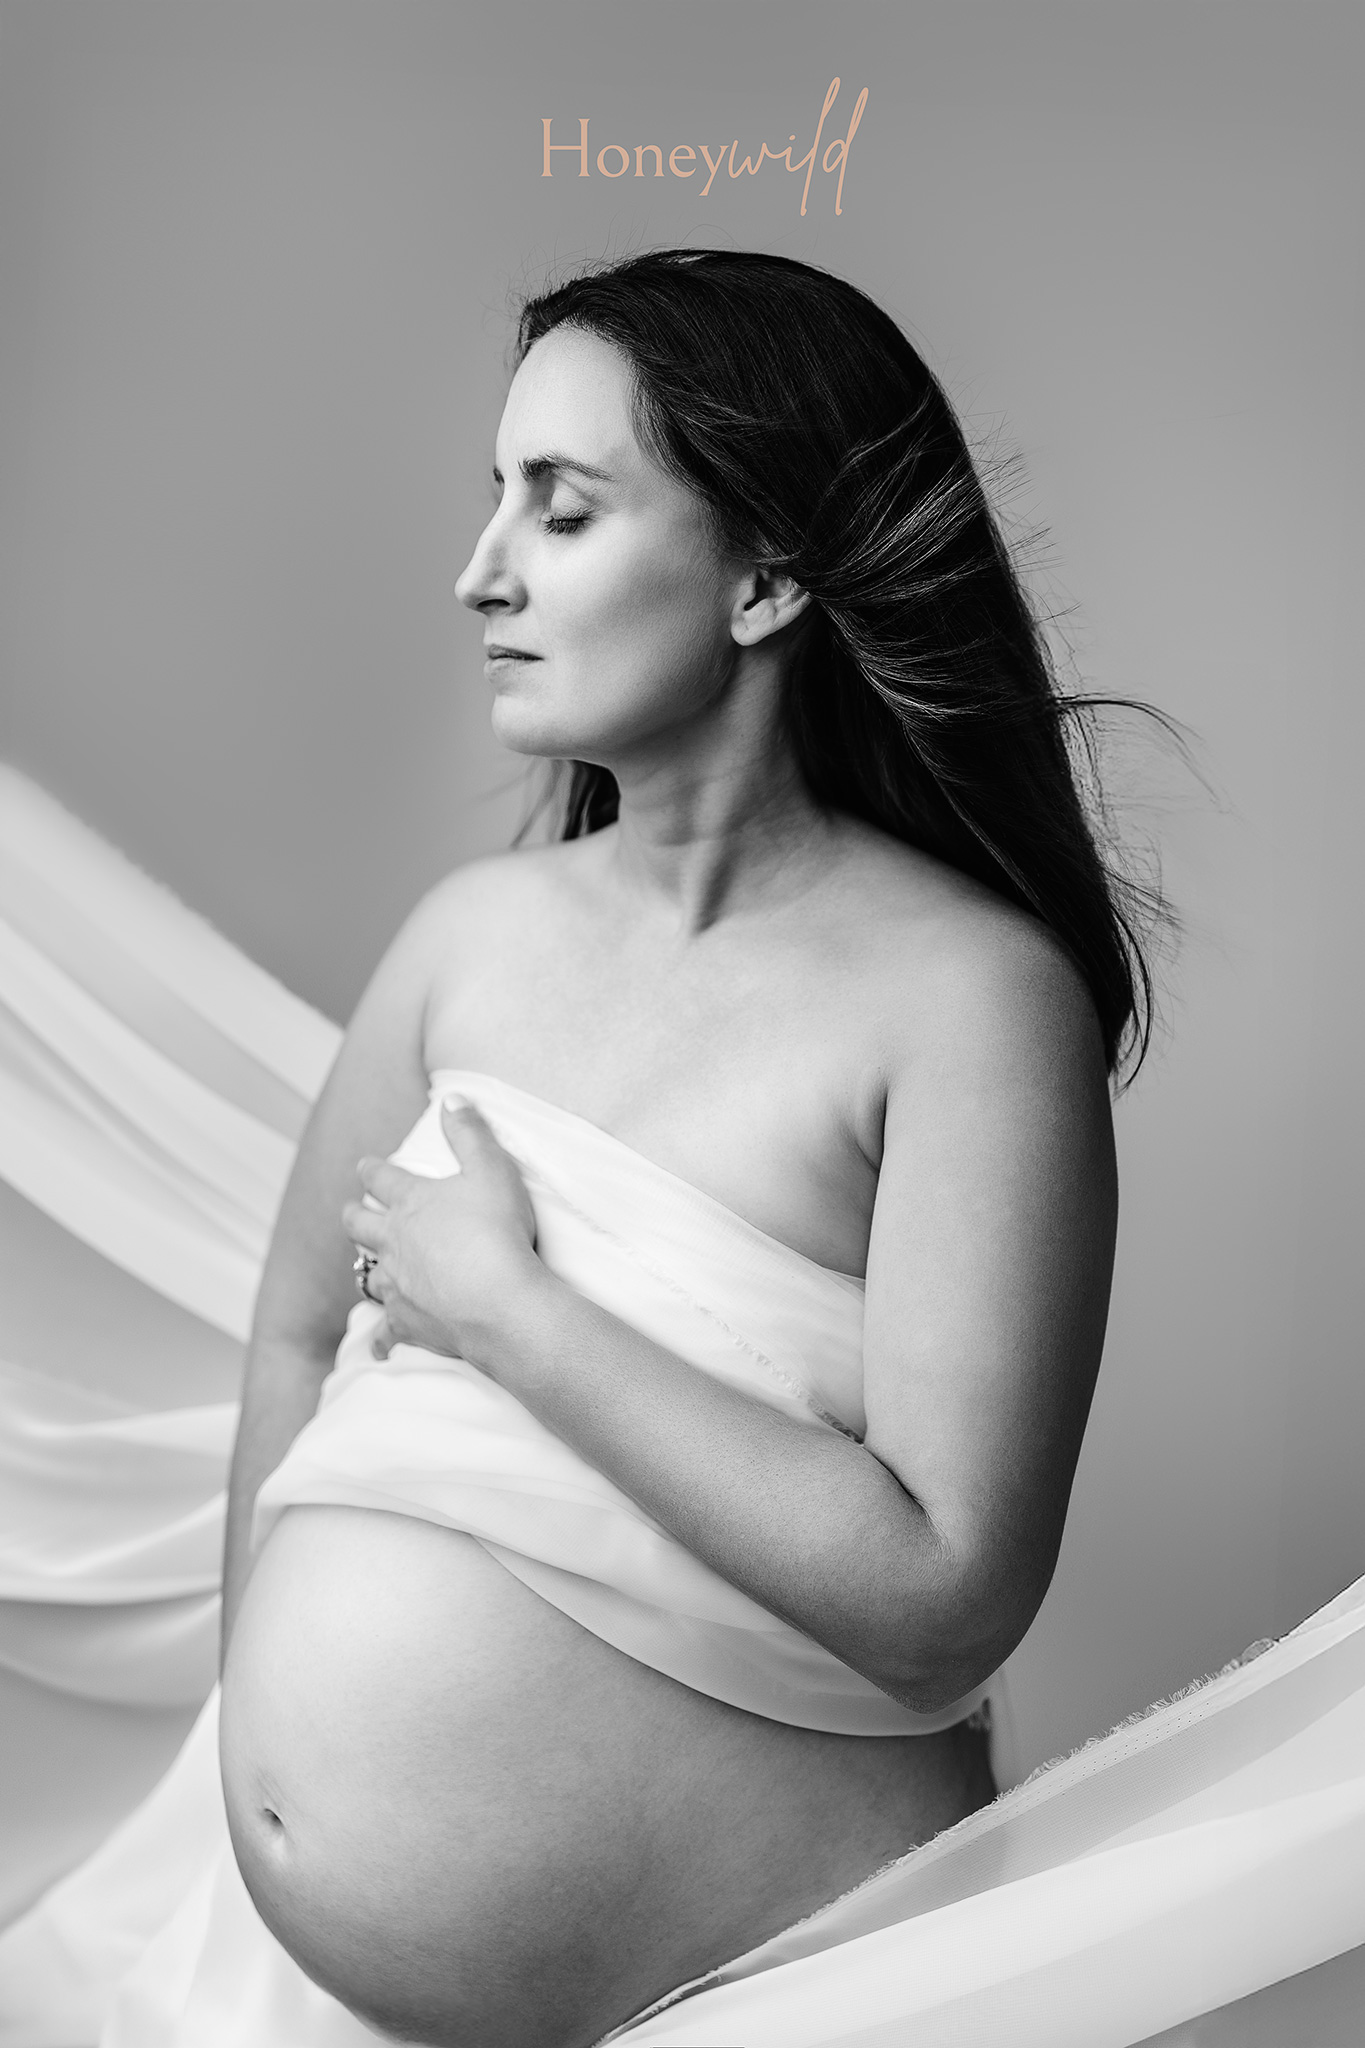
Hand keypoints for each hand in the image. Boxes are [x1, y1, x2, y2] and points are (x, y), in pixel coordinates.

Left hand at [341, 1098, 540, 1364]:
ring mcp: (397, 1284)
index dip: (373, 1168)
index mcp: (412, 1203)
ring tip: (370, 1268)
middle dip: (354, 1214)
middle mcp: (394, 1242)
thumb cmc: (498, 1233)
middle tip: (350, 1211)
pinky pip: (386, 1332)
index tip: (365, 1164)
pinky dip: (380, 1338)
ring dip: (368, 1268)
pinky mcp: (407, 1322)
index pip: (383, 1177)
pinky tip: (378, 1345)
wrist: (498, 1303)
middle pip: (360, 1225)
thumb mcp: (492, 1169)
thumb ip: (470, 1132)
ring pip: (370, 1274)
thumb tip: (452, 1097)